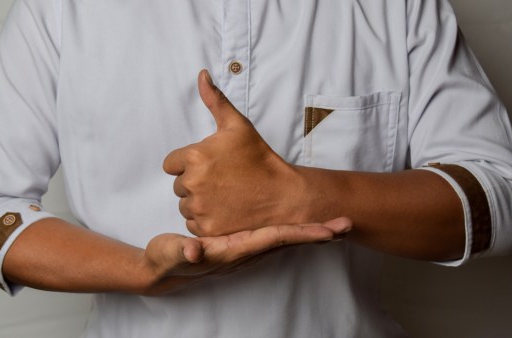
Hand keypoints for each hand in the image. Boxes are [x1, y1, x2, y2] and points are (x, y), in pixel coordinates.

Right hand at [141, 217, 351, 295]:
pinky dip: (293, 228)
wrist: (163, 269)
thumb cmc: (167, 260)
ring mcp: (246, 247)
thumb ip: (183, 252)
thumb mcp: (171, 254)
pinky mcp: (241, 241)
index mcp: (235, 249)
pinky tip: (300, 220)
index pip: (276, 238)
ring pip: (284, 237)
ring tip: (334, 222)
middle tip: (347, 222)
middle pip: (289, 239)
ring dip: (309, 230)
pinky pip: (273, 234)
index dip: (303, 233)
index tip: (330, 231)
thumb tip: (196, 250)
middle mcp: (246, 250)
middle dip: (318, 233)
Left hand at [163, 70, 305, 236]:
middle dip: (195, 183)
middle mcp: (192, 184)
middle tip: (223, 181)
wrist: (283, 195)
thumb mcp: (238, 125)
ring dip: (199, 202)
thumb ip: (215, 100)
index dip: (189, 164)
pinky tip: (225, 211)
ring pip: (185, 205)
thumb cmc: (259, 158)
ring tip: (225, 196)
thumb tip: (201, 74)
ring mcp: (199, 209)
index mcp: (194, 157)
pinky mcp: (207, 229)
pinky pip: (193, 224)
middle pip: (178, 186)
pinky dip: (205, 220)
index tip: (211, 166)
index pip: (171, 164)